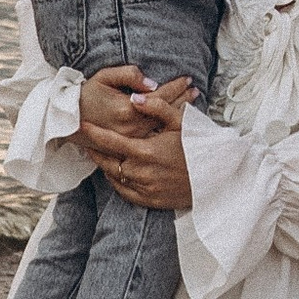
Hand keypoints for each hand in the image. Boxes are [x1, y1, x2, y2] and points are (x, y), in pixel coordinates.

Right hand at [76, 64, 186, 160]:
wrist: (71, 120)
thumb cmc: (88, 95)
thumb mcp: (105, 77)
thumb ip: (129, 76)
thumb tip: (152, 83)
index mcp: (127, 109)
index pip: (160, 96)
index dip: (176, 86)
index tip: (188, 78)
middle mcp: (132, 127)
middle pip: (165, 112)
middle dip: (182, 99)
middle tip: (195, 90)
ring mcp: (132, 140)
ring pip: (163, 126)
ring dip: (178, 113)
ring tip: (191, 103)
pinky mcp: (129, 147)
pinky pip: (154, 136)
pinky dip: (167, 126)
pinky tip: (176, 121)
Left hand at [94, 81, 193, 211]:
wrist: (216, 178)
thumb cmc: (199, 147)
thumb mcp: (181, 123)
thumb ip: (157, 108)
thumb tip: (135, 98)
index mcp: (146, 151)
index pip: (111, 142)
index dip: (94, 133)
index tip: (82, 126)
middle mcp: (141, 172)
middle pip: (107, 161)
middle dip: (95, 150)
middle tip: (84, 141)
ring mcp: (144, 188)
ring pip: (114, 176)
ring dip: (105, 164)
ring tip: (97, 154)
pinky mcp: (149, 200)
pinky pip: (124, 191)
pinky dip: (116, 181)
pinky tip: (114, 172)